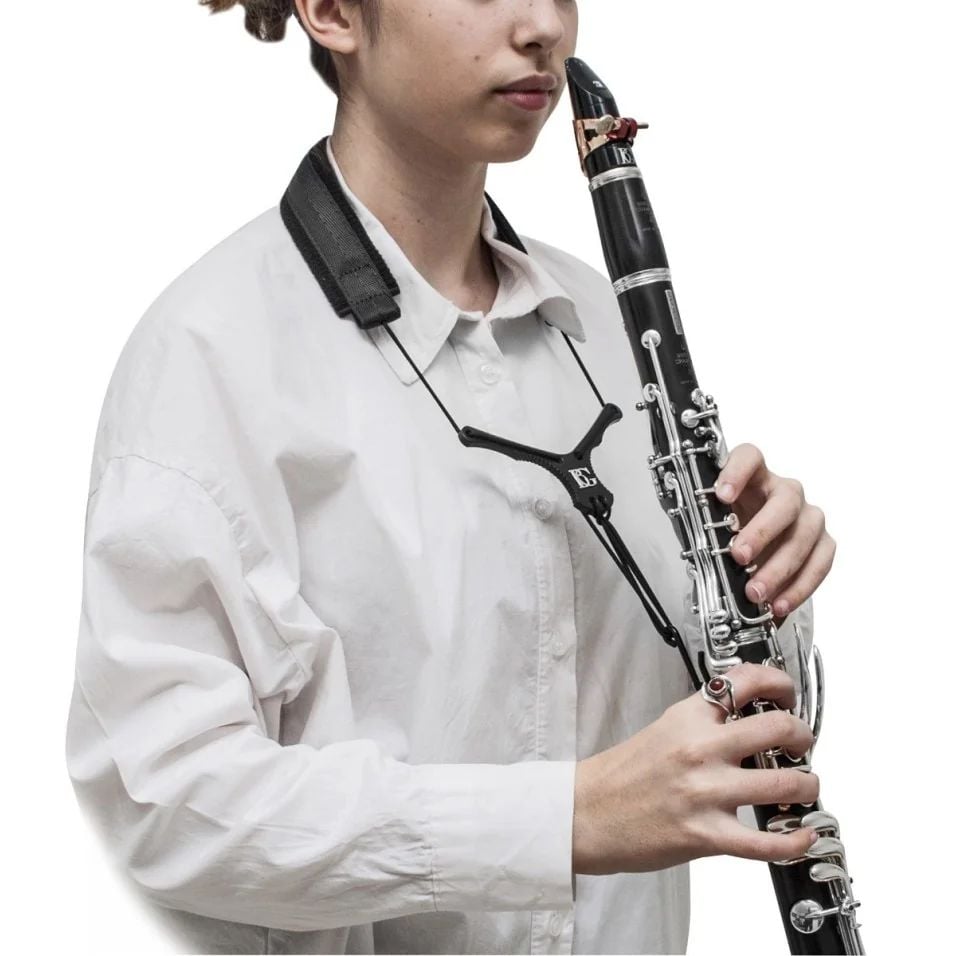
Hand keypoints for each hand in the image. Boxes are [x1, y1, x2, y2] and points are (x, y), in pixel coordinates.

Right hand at [572, 663, 819, 874]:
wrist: (585, 813)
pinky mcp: (706, 835)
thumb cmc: (621, 776)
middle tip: (801, 743)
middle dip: (803, 735)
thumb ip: (704, 721)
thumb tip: (746, 717)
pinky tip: (802, 835)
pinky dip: (795, 841)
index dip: (780, 683)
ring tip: (803, 788)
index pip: (745, 681)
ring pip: (786, 784)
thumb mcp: (663, 729)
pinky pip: (767, 843)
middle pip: (779, 728)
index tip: (788, 694)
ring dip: (807, 786)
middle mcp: (701, 749)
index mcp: (688, 717)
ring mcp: (706, 792)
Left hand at [714, 443, 835, 621]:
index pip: (750, 457)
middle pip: (785, 499)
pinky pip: (821, 561)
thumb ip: (706, 528)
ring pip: (805, 533)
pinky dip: (799, 585)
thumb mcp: (711, 527)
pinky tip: (779, 603)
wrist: (751, 555)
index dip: (737, 471)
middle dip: (762, 530)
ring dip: (780, 566)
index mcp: (752, 478)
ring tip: (755, 592)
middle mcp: (784, 492)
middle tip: (739, 556)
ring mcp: (807, 516)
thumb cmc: (730, 533)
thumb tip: (698, 548)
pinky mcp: (823, 543)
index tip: (722, 495)